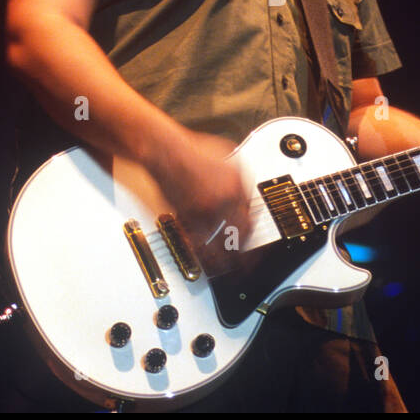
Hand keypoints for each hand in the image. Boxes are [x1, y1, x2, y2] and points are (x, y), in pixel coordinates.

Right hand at [147, 129, 250, 264]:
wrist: (166, 151)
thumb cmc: (193, 151)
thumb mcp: (229, 157)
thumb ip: (241, 180)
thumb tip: (247, 197)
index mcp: (236, 186)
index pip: (250, 220)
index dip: (252, 236)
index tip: (253, 246)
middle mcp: (223, 200)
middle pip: (239, 235)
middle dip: (243, 254)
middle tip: (246, 265)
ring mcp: (203, 210)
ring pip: (218, 242)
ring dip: (223, 259)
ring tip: (227, 269)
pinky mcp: (185, 216)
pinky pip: (197, 241)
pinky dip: (203, 252)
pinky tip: (206, 259)